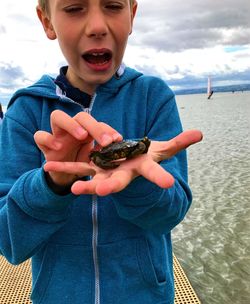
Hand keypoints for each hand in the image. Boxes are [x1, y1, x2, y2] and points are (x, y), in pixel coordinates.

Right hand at [34, 110, 121, 185]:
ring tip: (82, 136)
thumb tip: (118, 144)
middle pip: (81, 116)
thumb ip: (105, 151)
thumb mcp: (96, 159)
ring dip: (70, 124)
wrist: (66, 175)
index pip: (98, 123)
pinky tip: (58, 147)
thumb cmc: (83, 162)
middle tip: (105, 142)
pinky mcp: (45, 144)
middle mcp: (72, 128)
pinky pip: (40, 136)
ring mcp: (57, 134)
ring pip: (57, 116)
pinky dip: (47, 139)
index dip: (108, 130)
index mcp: (87, 130)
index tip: (117, 140)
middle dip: (94, 127)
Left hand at [44, 129, 202, 195]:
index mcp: (141, 167)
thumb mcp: (164, 149)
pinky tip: (47, 166)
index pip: (154, 173)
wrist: (131, 164)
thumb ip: (180, 142)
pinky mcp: (93, 167)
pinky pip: (77, 167)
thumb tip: (201, 133)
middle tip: (103, 192)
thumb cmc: (148, 156)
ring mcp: (106, 172)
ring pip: (93, 177)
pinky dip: (64, 168)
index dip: (160, 177)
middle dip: (111, 186)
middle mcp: (123, 173)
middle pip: (118, 182)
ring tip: (71, 187)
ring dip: (82, 182)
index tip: (168, 183)